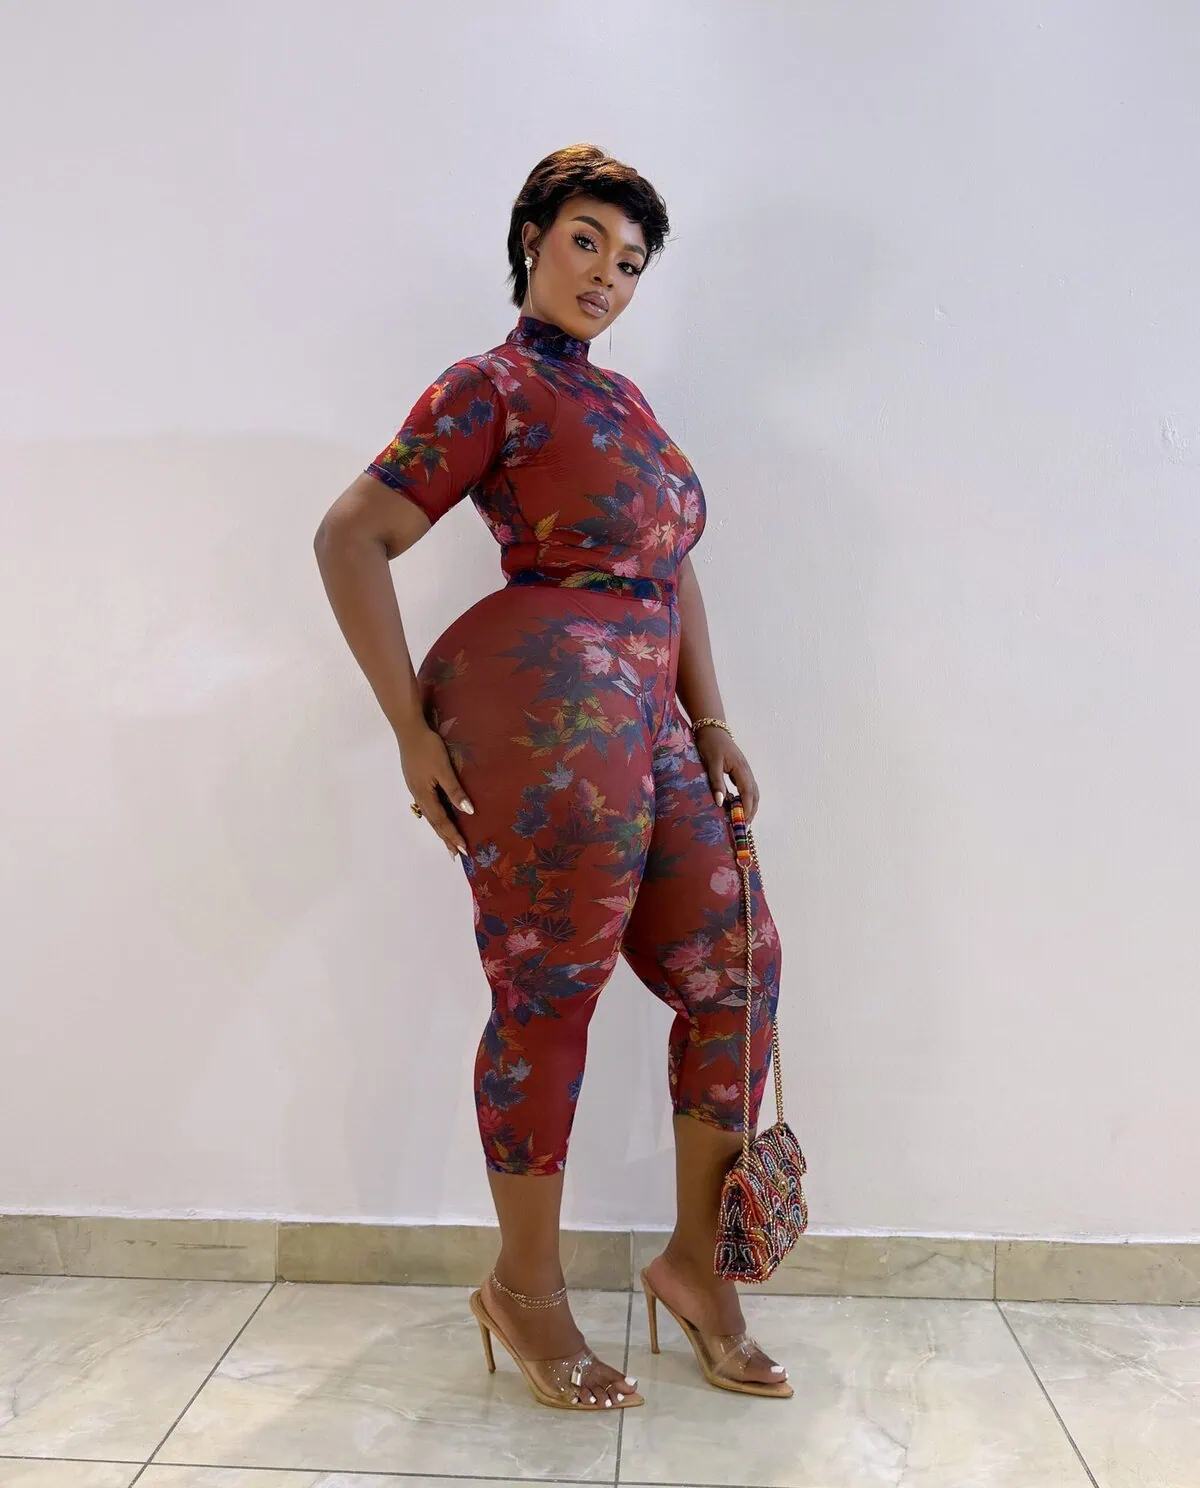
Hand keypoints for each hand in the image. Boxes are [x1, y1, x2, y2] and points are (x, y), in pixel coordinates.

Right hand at [397, 723, 473, 859]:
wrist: (409, 730)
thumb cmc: (427, 748)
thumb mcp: (443, 769)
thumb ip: (454, 790)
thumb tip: (468, 812)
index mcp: (425, 795)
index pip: (442, 821)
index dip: (453, 835)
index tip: (463, 850)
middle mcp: (419, 795)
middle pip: (434, 822)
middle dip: (445, 838)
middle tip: (455, 854)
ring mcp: (416, 788)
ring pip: (430, 814)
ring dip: (439, 829)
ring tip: (447, 841)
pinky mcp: (416, 781)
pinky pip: (427, 805)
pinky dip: (435, 816)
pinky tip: (437, 815)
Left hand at [694, 724, 759, 822]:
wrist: (712, 728)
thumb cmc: (710, 744)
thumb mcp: (711, 764)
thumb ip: (717, 783)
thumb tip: (721, 802)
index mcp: (741, 769)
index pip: (748, 794)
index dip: (747, 809)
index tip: (743, 822)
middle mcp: (746, 770)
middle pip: (754, 794)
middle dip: (751, 810)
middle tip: (744, 825)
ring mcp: (744, 770)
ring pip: (753, 791)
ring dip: (750, 805)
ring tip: (743, 818)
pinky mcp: (740, 770)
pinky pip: (747, 787)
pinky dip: (746, 798)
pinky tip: (737, 804)